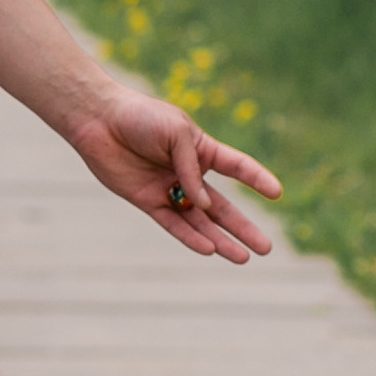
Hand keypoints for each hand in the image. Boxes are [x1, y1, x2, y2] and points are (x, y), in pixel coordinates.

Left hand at [64, 80, 279, 261]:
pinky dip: (190, 237)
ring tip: (244, 258)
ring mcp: (168, 189)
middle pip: (222, 207)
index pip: (238, 167)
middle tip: (267, 248)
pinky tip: (209, 249)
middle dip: (244, 227)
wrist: (98, 120)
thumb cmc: (140, 117)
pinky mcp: (147, 200)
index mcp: (201, 149)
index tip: (277, 193)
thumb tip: (203, 205)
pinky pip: (173, 223)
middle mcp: (188, 173)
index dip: (257, 179)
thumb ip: (192, 169)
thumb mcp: (176, 133)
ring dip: (221, 240)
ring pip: (200, 222)